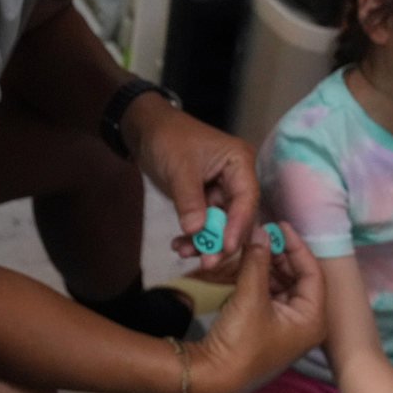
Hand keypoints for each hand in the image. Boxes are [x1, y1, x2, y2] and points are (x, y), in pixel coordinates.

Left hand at [121, 98, 258, 269]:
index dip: (238, 225)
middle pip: (237, 217)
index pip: (247, 199)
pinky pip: (205, 223)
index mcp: (240, 162)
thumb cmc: (167, 138)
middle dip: (222, 240)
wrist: (145, 130)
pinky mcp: (206, 200)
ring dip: (205, 242)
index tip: (227, 248)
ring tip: (184, 253)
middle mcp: (237, 178)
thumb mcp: (179, 168)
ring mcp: (222, 191)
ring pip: (220, 225)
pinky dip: (193, 236)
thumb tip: (197, 230)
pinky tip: (179, 245)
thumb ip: (189, 200)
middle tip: (207, 262)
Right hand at [191, 228, 325, 392]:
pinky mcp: (267, 328)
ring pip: (281, 285)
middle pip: (297, 277)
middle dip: (279, 255)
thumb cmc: (240, 343)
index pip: (312, 272)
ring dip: (266, 265)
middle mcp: (304, 322)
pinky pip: (268, 295)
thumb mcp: (250, 297)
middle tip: (261, 235)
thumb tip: (260, 231)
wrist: (213, 378)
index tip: (278, 225)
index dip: (296, 246)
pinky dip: (257, 279)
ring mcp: (285, 326)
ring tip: (249, 247)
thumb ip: (257, 261)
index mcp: (312, 318)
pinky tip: (244, 265)